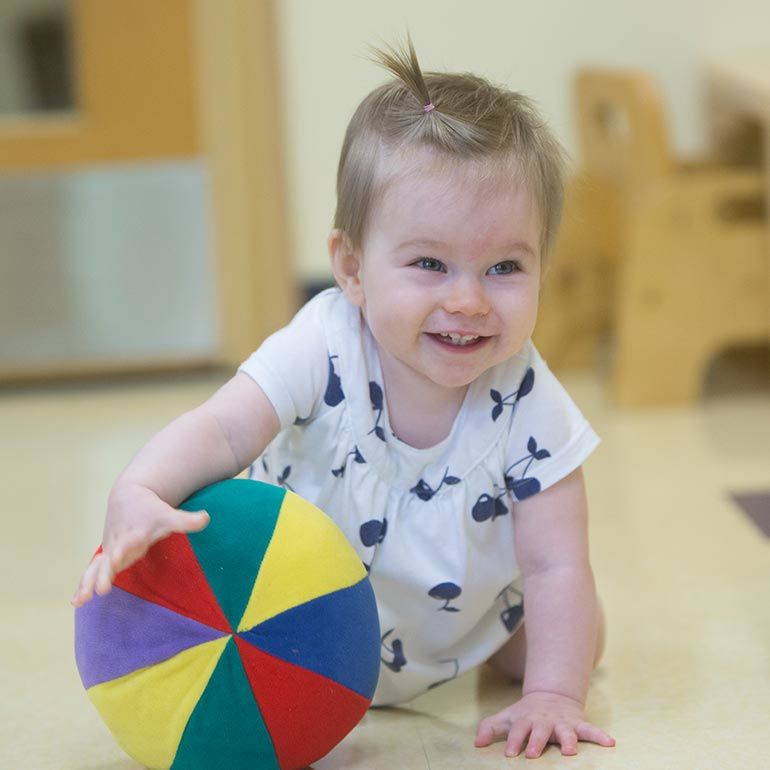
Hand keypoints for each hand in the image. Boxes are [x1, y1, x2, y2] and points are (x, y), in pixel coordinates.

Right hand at [71, 483, 208, 606]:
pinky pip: (91, 571)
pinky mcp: (106, 556)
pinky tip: (76, 602)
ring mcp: (110, 550)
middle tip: (101, 589)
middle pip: (109, 559)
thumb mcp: (168, 514)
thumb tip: (207, 518)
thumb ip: (187, 520)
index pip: (128, 543)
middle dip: (105, 573)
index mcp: (134, 533)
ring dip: (88, 582)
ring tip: (80, 600)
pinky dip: (83, 584)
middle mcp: (119, 543)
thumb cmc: (150, 510)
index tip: (114, 558)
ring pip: (96, 567)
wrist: (128, 496)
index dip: (122, 550)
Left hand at [474, 690, 614, 757]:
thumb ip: (490, 728)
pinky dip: (600, 735)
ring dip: (569, 740)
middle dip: (537, 742)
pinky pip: (590, 730)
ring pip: (566, 732)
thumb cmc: (525, 713)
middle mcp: (544, 722)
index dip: (514, 741)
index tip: (510, 754)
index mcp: (526, 720)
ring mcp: (562, 723)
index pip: (518, 731)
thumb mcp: (507, 717)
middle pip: (540, 732)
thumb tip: (476, 743)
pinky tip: (610, 742)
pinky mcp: (577, 724)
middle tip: (534, 754)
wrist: (551, 695)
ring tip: (571, 751)